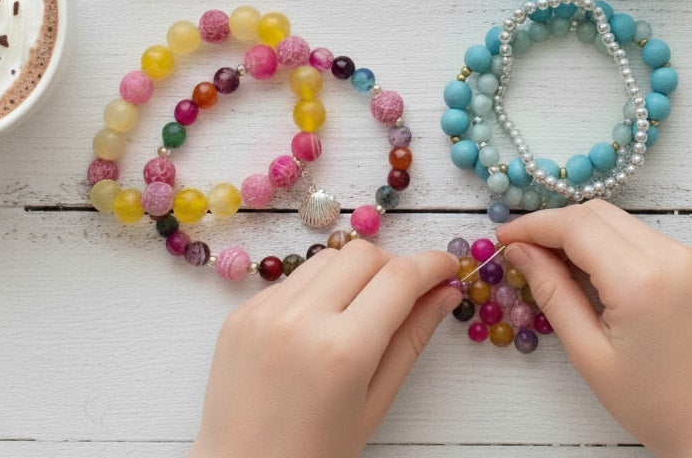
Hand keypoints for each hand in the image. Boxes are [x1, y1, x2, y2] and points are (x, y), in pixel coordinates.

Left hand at [188, 241, 460, 457]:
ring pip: (327, 258)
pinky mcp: (242, 312)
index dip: (432, 264)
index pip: (400, 278)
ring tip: (359, 311)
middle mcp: (301, 319)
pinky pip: (293, 280)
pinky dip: (317, 290)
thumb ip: (412, 340)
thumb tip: (445, 293)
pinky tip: (320, 326)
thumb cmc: (316, 453)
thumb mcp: (375, 402)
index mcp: (343, 350)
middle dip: (394, 266)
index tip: (449, 267)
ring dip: (354, 273)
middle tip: (406, 295)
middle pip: (364, 254)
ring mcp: (265, 311)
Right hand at [497, 200, 691, 457]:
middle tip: (523, 250)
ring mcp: (688, 255)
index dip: (533, 226)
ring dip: (579, 230)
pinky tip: (590, 267)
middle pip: (595, 212)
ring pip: (617, 219)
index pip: (575, 226)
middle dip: (553, 224)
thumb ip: (552, 292)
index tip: (503, 238)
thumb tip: (520, 251)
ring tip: (552, 261)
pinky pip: (638, 233)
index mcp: (641, 282)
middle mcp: (670, 256)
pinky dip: (607, 240)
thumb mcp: (588, 353)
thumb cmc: (651, 403)